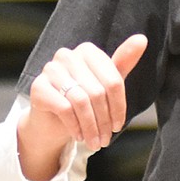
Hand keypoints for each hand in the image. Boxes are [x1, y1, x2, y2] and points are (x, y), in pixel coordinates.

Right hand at [22, 35, 148, 159]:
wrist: (52, 121)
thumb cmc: (84, 100)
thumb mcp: (107, 84)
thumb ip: (123, 62)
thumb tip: (142, 38)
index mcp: (88, 51)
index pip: (113, 81)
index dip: (118, 107)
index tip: (119, 125)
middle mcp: (67, 55)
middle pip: (98, 92)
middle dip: (104, 120)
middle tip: (106, 138)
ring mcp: (50, 69)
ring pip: (81, 101)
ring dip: (91, 126)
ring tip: (95, 142)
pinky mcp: (38, 86)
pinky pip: (64, 108)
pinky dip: (75, 126)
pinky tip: (79, 136)